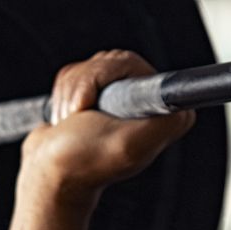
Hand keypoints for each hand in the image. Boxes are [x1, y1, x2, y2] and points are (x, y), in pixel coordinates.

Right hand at [19, 51, 195, 201]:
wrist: (49, 168)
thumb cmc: (82, 160)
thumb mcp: (129, 145)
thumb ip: (162, 124)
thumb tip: (181, 104)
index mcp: (165, 114)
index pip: (130, 63)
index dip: (103, 76)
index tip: (92, 105)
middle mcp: (149, 104)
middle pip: (111, 60)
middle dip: (84, 83)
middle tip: (79, 114)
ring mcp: (125, 97)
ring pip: (91, 66)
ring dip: (71, 92)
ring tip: (73, 121)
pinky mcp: (102, 95)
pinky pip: (77, 74)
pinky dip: (64, 93)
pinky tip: (69, 118)